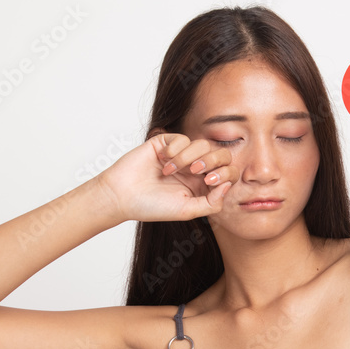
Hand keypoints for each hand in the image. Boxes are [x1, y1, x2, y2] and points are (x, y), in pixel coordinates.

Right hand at [97, 130, 235, 222]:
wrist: (122, 196)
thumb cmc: (152, 207)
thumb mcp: (187, 211)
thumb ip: (212, 203)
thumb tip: (227, 185)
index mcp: (203, 187)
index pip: (227, 173)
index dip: (225, 174)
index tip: (208, 182)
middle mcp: (195, 170)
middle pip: (221, 155)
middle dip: (212, 161)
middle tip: (196, 172)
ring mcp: (181, 156)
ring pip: (203, 144)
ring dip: (189, 157)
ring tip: (171, 170)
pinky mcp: (166, 144)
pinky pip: (183, 138)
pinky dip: (175, 149)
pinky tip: (163, 160)